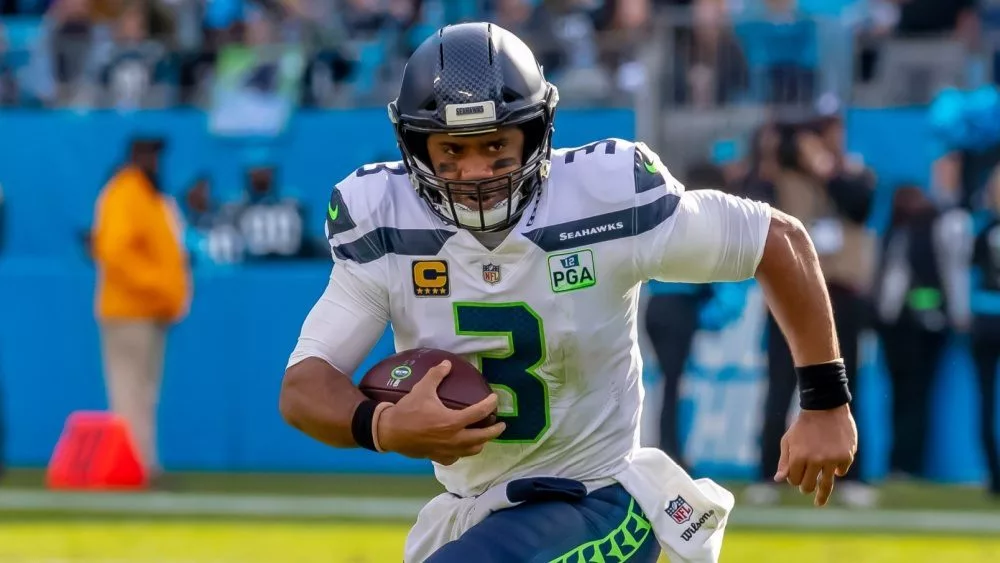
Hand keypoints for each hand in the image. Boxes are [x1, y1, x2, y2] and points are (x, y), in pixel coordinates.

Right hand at [377, 360, 505, 465]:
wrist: (390, 432)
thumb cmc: (408, 410)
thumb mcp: (422, 389)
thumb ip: (436, 375)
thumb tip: (447, 363)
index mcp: (452, 421)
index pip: (479, 413)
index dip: (490, 405)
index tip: (495, 399)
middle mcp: (453, 439)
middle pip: (482, 437)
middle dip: (494, 431)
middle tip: (501, 425)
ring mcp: (447, 451)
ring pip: (472, 450)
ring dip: (481, 443)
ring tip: (484, 436)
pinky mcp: (438, 457)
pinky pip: (457, 458)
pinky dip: (463, 452)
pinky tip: (462, 446)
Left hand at [774, 404, 857, 506]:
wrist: (825, 408)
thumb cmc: (803, 426)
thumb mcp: (788, 441)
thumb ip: (785, 462)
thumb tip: (779, 480)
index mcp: (799, 457)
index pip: (794, 480)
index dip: (794, 479)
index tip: (796, 476)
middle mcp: (815, 460)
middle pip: (809, 485)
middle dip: (807, 487)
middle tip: (807, 488)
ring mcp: (832, 459)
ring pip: (826, 484)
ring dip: (822, 494)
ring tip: (819, 503)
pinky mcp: (846, 456)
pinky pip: (841, 471)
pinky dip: (838, 469)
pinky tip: (834, 463)